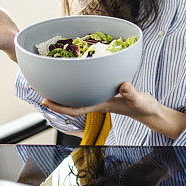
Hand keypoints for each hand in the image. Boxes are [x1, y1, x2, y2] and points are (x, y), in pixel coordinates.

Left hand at [42, 82, 185, 138]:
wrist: (148, 110)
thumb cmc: (143, 106)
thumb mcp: (139, 99)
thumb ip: (131, 93)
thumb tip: (123, 86)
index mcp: (100, 104)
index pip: (75, 108)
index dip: (59, 106)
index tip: (45, 101)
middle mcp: (96, 101)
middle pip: (70, 101)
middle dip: (53, 96)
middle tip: (36, 85)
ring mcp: (99, 97)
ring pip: (75, 95)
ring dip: (62, 89)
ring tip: (47, 79)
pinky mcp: (105, 91)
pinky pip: (85, 88)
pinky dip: (75, 82)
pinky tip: (71, 75)